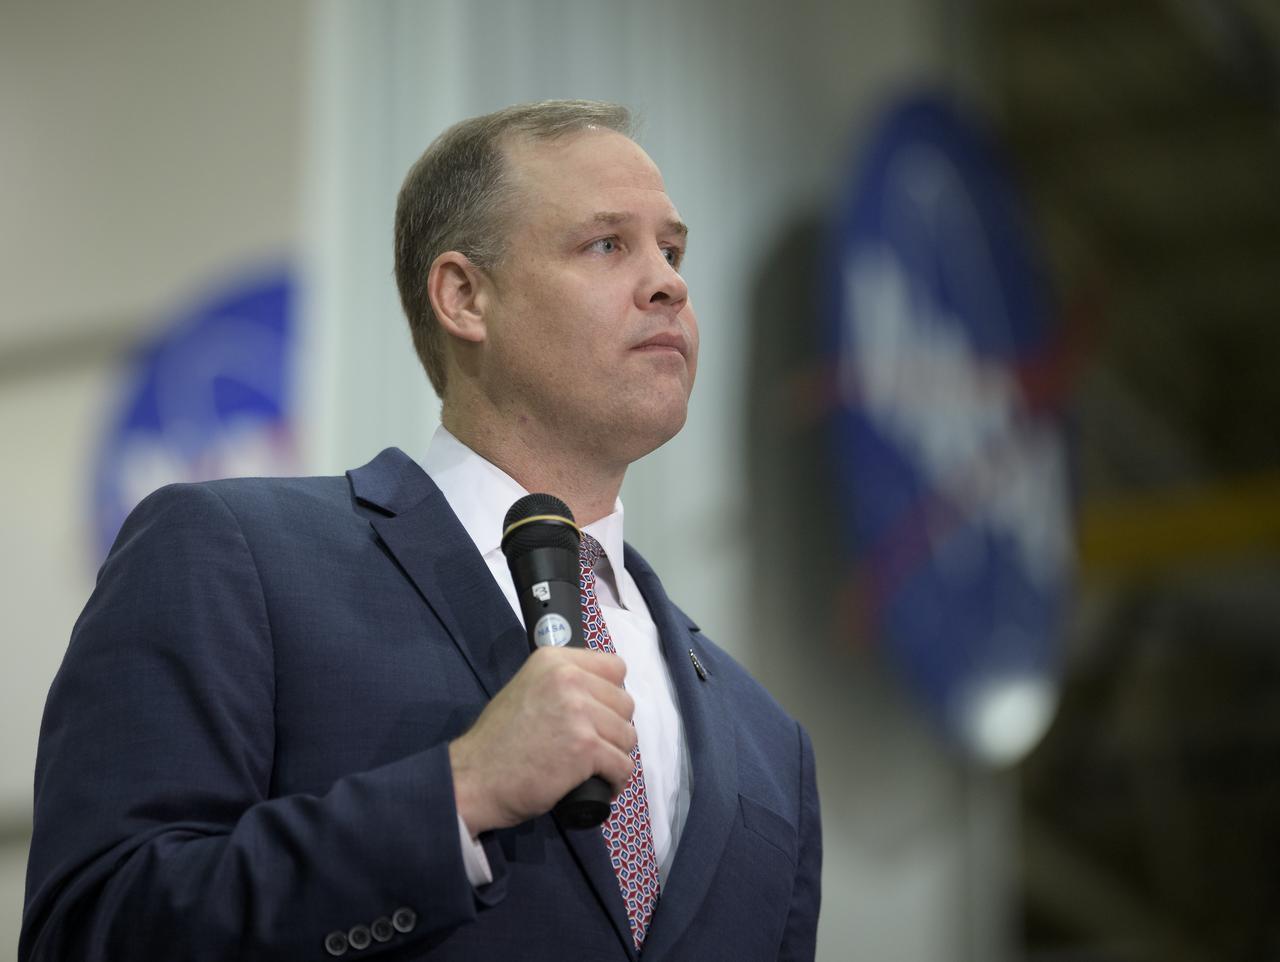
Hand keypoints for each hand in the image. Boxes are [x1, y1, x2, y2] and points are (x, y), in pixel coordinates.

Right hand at [448, 646, 635, 835]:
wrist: (474, 778)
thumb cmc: (499, 740)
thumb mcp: (527, 689)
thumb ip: (562, 683)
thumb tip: (601, 693)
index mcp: (555, 660)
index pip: (615, 668)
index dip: (610, 695)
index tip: (598, 713)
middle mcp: (569, 679)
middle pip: (625, 703)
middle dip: (613, 728)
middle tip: (592, 745)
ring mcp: (579, 713)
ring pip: (628, 736)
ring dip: (615, 755)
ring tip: (594, 767)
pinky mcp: (586, 748)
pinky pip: (623, 766)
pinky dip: (616, 781)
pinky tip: (602, 785)